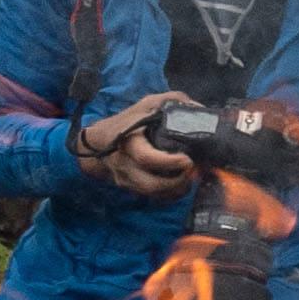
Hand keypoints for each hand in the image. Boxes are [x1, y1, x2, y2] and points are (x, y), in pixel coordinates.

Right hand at [79, 93, 202, 203]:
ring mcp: (126, 179)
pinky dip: (169, 196)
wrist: (99, 141)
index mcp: (129, 142)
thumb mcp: (149, 104)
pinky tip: (182, 185)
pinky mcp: (130, 187)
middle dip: (176, 183)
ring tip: (192, 178)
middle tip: (194, 172)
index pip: (146, 158)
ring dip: (176, 191)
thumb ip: (174, 101)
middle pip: (150, 184)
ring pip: (152, 194)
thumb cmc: (129, 120)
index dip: (169, 162)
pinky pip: (152, 198)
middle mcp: (125, 164)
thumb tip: (199, 109)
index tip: (187, 160)